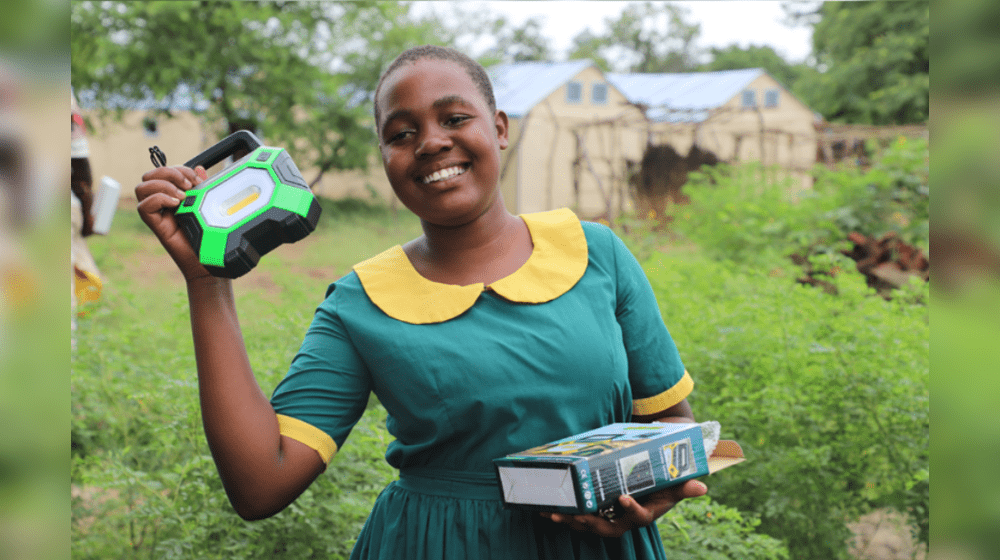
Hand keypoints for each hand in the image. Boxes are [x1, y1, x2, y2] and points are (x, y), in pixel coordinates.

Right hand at [135, 165, 210, 281]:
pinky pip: (144, 207)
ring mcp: (157, 215)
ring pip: (142, 188)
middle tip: (189, 185)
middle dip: (169, 173)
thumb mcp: (209, 204)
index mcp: (174, 195)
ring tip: (183, 196)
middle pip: (149, 176)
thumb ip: (203, 186)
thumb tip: (200, 169)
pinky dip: (159, 199)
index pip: (164, 172)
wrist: (209, 261)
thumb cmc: (209, 235)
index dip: (179, 169)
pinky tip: (176, 205)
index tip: (196, 178)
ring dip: (163, 185)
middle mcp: (162, 203)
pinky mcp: (156, 227)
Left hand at [540, 479, 707, 537]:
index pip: (639, 518)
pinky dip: (563, 513)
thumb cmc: (662, 482)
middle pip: (606, 528)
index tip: (623, 498)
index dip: (631, 510)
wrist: (649, 482)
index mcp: (644, 514)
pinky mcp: (595, 511)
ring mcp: (608, 517)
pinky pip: (578, 516)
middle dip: (589, 523)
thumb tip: (703, 487)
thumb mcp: (675, 484)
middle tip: (576, 515)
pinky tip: (545, 508)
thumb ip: (685, 487)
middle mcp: (624, 520)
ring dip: (570, 520)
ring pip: (588, 524)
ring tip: (552, 513)